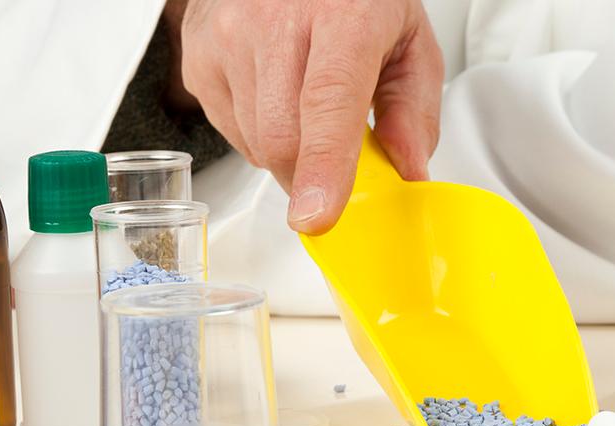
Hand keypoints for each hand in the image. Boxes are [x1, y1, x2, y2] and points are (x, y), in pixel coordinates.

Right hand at [170, 0, 443, 233]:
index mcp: (341, 14)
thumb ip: (415, 109)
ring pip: (255, 142)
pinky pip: (230, 129)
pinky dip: (258, 132)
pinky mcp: (199, 54)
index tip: (318, 216)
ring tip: (306, 104)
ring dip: (287, 151)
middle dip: (311, 176)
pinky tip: (276, 94)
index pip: (327, 103)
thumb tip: (407, 169)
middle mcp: (274, 20)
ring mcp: (227, 36)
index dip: (323, 167)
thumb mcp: (408, 40)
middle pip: (283, 138)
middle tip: (336, 163)